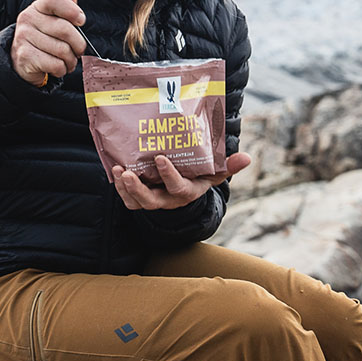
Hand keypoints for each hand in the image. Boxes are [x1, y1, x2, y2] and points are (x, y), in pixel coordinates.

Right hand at [11, 0, 86, 85]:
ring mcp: (24, 38)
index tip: (80, 21)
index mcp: (37, 7)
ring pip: (62, 50)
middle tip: (79, 51)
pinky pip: (56, 64)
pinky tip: (58, 68)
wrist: (21, 60)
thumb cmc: (43, 38)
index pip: (52, 0)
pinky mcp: (25, 57)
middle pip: (64, 30)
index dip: (71, 10)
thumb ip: (64, 8)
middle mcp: (27, 19)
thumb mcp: (52, 20)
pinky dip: (62, 69)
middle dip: (78, 44)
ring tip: (68, 61)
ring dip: (71, 60)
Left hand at [113, 152, 251, 209]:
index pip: (178, 188)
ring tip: (118, 170)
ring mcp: (154, 201)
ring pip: (137, 203)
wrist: (186, 190)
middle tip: (128, 172)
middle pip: (151, 201)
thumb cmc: (200, 176)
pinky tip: (115, 171)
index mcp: (187, 192)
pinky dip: (121, 189)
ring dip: (125, 189)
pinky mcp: (141, 200)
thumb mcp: (215, 172)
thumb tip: (247, 157)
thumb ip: (228, 166)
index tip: (160, 157)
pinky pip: (129, 200)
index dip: (168, 175)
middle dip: (138, 189)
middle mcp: (169, 200)